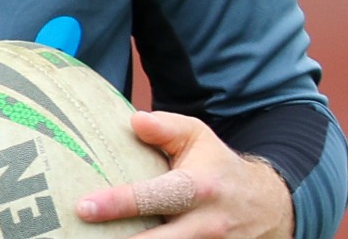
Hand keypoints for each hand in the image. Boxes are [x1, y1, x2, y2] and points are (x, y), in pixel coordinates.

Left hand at [76, 111, 293, 238]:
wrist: (264, 207)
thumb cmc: (217, 167)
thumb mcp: (198, 137)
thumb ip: (166, 128)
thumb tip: (134, 121)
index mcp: (197, 188)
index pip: (153, 197)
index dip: (117, 204)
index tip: (84, 207)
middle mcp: (203, 224)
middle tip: (83, 235)